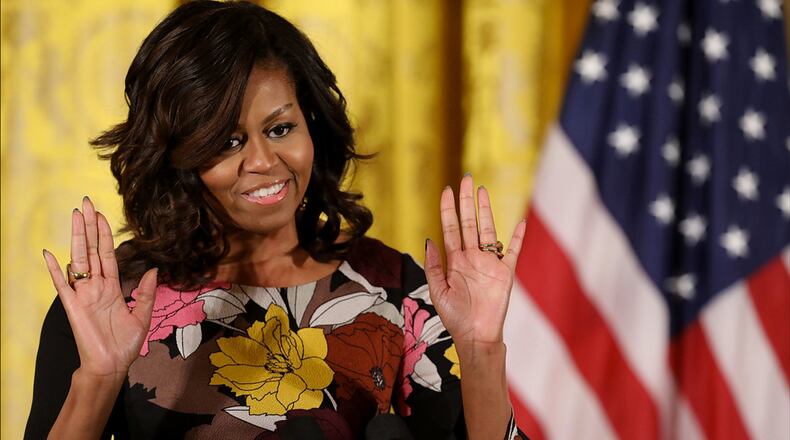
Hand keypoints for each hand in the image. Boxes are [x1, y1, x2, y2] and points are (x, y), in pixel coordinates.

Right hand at [42, 197, 157, 380]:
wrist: (112, 366)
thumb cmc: (125, 344)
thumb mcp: (143, 316)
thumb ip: (146, 293)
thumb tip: (152, 270)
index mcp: (112, 287)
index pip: (108, 254)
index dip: (105, 234)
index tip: (101, 214)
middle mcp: (96, 286)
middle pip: (92, 250)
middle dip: (89, 226)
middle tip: (85, 203)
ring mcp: (83, 294)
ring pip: (79, 260)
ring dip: (77, 238)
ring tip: (75, 216)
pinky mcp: (73, 306)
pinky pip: (62, 285)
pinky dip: (55, 270)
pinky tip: (49, 253)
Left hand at [424, 175, 525, 345]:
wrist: (475, 337)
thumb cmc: (455, 317)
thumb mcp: (438, 291)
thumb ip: (434, 266)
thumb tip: (429, 240)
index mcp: (454, 261)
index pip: (450, 229)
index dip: (448, 209)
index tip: (446, 190)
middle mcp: (472, 258)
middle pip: (468, 223)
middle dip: (466, 201)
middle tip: (466, 178)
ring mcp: (489, 263)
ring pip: (487, 230)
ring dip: (486, 211)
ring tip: (482, 191)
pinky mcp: (505, 273)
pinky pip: (512, 251)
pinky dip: (516, 238)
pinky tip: (519, 223)